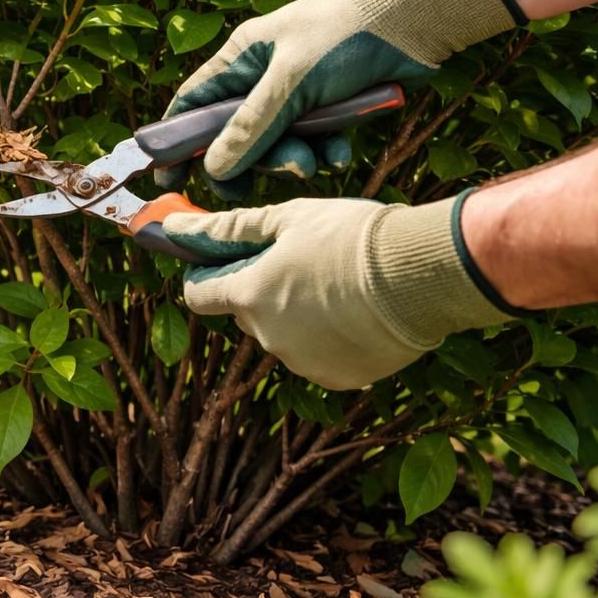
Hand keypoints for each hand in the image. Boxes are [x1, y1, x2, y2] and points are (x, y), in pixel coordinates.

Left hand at [149, 194, 511, 389]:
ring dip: (299, 313)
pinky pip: (320, 355)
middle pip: (247, 313)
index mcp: (248, 296)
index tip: (221, 263)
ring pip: (286, 334)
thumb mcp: (289, 218)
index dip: (206, 277)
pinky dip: (331, 337)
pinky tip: (360, 311)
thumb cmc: (353, 237)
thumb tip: (173, 224)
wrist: (424, 276)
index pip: (200, 295)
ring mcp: (302, 362)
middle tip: (302, 261)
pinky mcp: (338, 378)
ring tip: (342, 283)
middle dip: (262, 290)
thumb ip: (227, 228)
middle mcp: (267, 337)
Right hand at [157, 0, 519, 191]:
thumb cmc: (345, 36)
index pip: (193, 105)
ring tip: (318, 161)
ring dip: (295, 159)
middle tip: (258, 185)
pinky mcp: (332, 107)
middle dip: (252, 161)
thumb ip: (251, 128)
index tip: (170, 179)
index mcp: (242, 58)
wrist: (416, 19)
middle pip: (237, 135)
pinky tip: (344, 151)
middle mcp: (265, 76)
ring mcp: (299, 93)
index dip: (178, 143)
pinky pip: (316, 142)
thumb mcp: (290, 83)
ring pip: (279, 144)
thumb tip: (213, 169)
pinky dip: (328, 152)